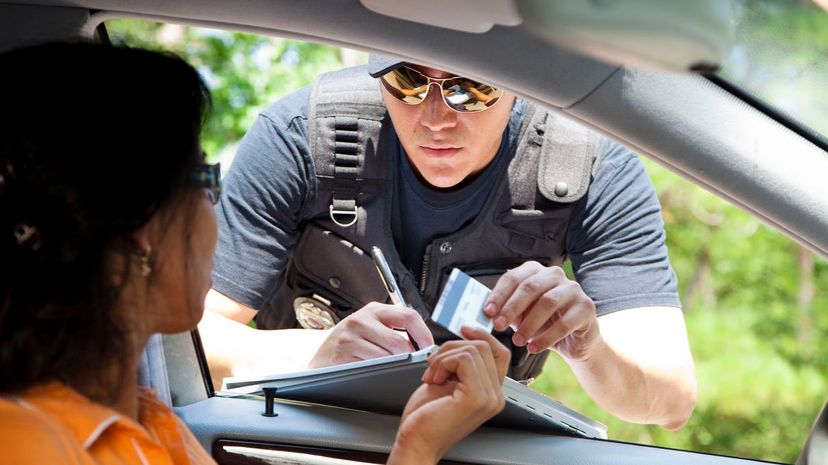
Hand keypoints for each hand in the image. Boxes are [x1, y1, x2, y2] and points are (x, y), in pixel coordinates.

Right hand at [308, 302, 433, 367]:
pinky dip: (376, 372)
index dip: (423, 334)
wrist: (321, 360)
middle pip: (399, 341)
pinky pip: (371, 366)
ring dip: (392, 367)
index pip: (409, 316)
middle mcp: (361, 319)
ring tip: (386, 369)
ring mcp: (350, 335)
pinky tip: (370, 372)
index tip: (428, 348)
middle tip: (410, 366)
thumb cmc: (350, 346)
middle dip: (409, 358)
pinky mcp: (342, 352)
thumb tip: (423, 345)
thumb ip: (394, 330)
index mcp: (374, 310)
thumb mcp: (372, 330)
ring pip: (387, 357)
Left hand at [388, 327, 509, 464]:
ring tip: (433, 376)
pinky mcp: (477, 398)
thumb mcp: (449, 381)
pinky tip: (434, 380)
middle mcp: (495, 396)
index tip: (464, 329)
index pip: (500, 353)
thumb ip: (463, 364)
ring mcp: (489, 398)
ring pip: (473, 350)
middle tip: (434, 365)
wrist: (416, 441)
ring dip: (444, 357)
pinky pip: (464, 359)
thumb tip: (465, 339)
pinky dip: (443, 363)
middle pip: (485, 346)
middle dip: (452, 348)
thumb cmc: (426, 416)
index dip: (482, 336)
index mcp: (491, 392)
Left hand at [483, 261, 600, 360]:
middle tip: (498, 326)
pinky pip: (564, 323)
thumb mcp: (520, 315)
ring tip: (518, 341)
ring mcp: (573, 289)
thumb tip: (484, 314)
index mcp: (535, 271)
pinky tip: (534, 348)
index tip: (488, 312)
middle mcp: (555, 275)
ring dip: (529, 324)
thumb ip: (504, 311)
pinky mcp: (587, 307)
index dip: (499, 294)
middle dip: (511, 308)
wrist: (574, 340)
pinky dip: (546, 337)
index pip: (514, 277)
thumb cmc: (542, 323)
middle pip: (530, 287)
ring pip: (547, 303)